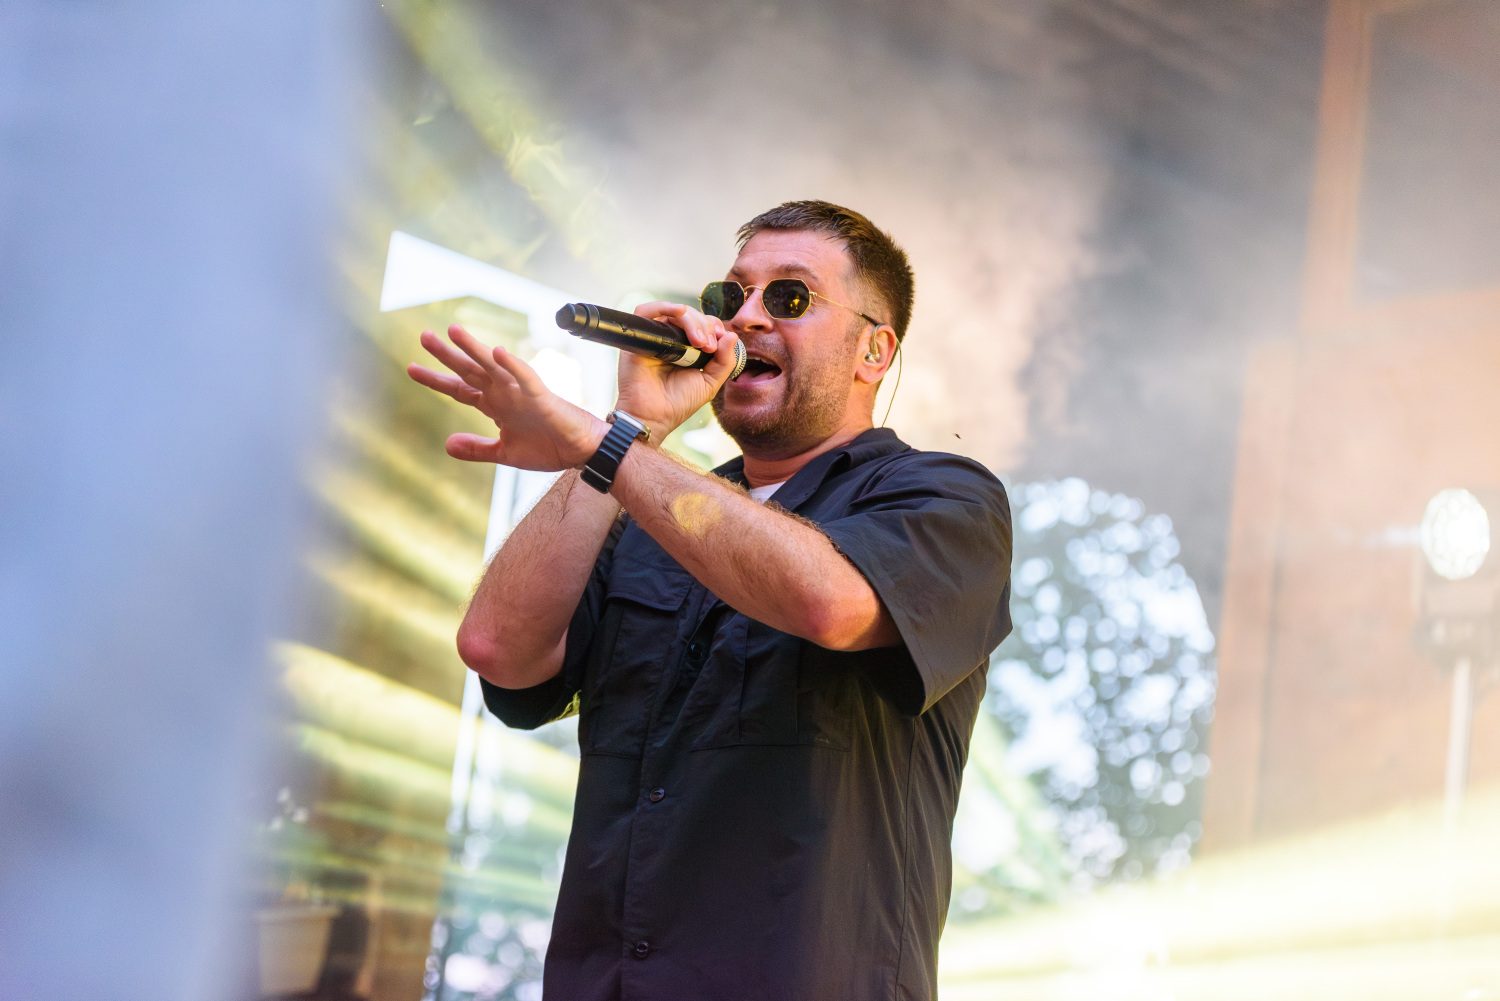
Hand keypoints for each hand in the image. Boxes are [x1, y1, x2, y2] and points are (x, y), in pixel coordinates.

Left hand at [407, 324, 605, 469]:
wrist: (579, 451)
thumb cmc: (547, 447)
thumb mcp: (504, 453)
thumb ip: (476, 449)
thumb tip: (446, 445)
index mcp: (495, 406)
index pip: (459, 389)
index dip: (435, 380)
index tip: (411, 368)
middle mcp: (504, 394)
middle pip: (470, 371)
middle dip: (446, 355)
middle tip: (424, 336)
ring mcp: (521, 393)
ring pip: (492, 367)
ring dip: (473, 349)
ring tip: (453, 331)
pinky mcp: (541, 396)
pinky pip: (525, 378)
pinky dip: (512, 365)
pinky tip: (497, 352)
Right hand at [615, 302, 740, 439]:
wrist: (653, 417)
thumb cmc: (678, 403)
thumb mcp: (710, 382)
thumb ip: (725, 360)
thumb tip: (732, 335)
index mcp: (687, 348)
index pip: (702, 324)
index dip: (713, 327)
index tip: (719, 343)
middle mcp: (670, 340)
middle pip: (690, 316)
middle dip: (705, 326)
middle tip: (708, 347)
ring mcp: (654, 338)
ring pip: (674, 312)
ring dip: (691, 320)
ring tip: (699, 342)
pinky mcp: (638, 338)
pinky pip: (646, 311)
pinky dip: (664, 306)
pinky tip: (680, 312)